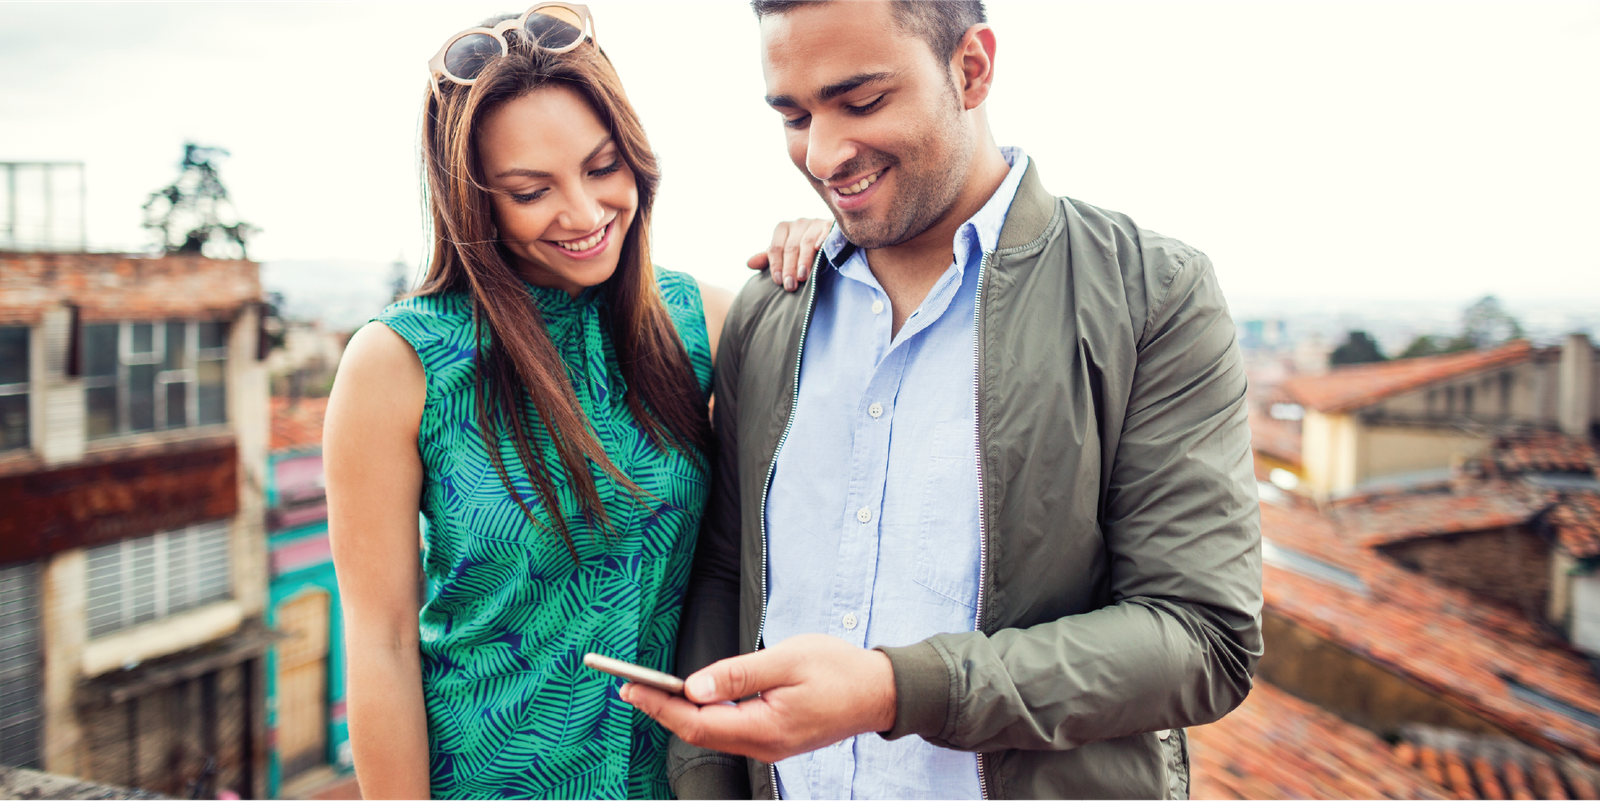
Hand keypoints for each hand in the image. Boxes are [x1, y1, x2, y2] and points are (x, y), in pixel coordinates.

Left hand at [620, 633, 895, 763]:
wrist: (881, 692)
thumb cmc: (839, 670)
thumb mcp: (788, 660)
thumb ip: (739, 674)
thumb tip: (694, 686)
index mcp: (766, 728)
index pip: (697, 722)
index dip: (659, 706)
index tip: (630, 686)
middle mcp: (764, 745)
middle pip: (699, 733)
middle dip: (661, 710)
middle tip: (629, 686)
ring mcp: (770, 745)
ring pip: (713, 733)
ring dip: (680, 713)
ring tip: (652, 690)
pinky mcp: (775, 738)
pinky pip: (730, 730)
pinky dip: (705, 714)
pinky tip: (693, 696)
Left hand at [748, 218, 833, 292]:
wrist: (828, 240)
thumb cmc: (801, 251)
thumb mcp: (784, 255)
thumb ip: (769, 259)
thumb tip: (749, 264)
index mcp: (783, 229)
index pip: (775, 248)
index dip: (776, 265)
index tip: (778, 281)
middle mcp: (798, 223)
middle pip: (790, 247)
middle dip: (789, 268)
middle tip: (790, 285)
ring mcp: (815, 223)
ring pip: (806, 242)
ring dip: (804, 260)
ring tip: (802, 277)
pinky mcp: (830, 224)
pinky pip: (826, 231)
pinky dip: (822, 240)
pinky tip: (820, 250)